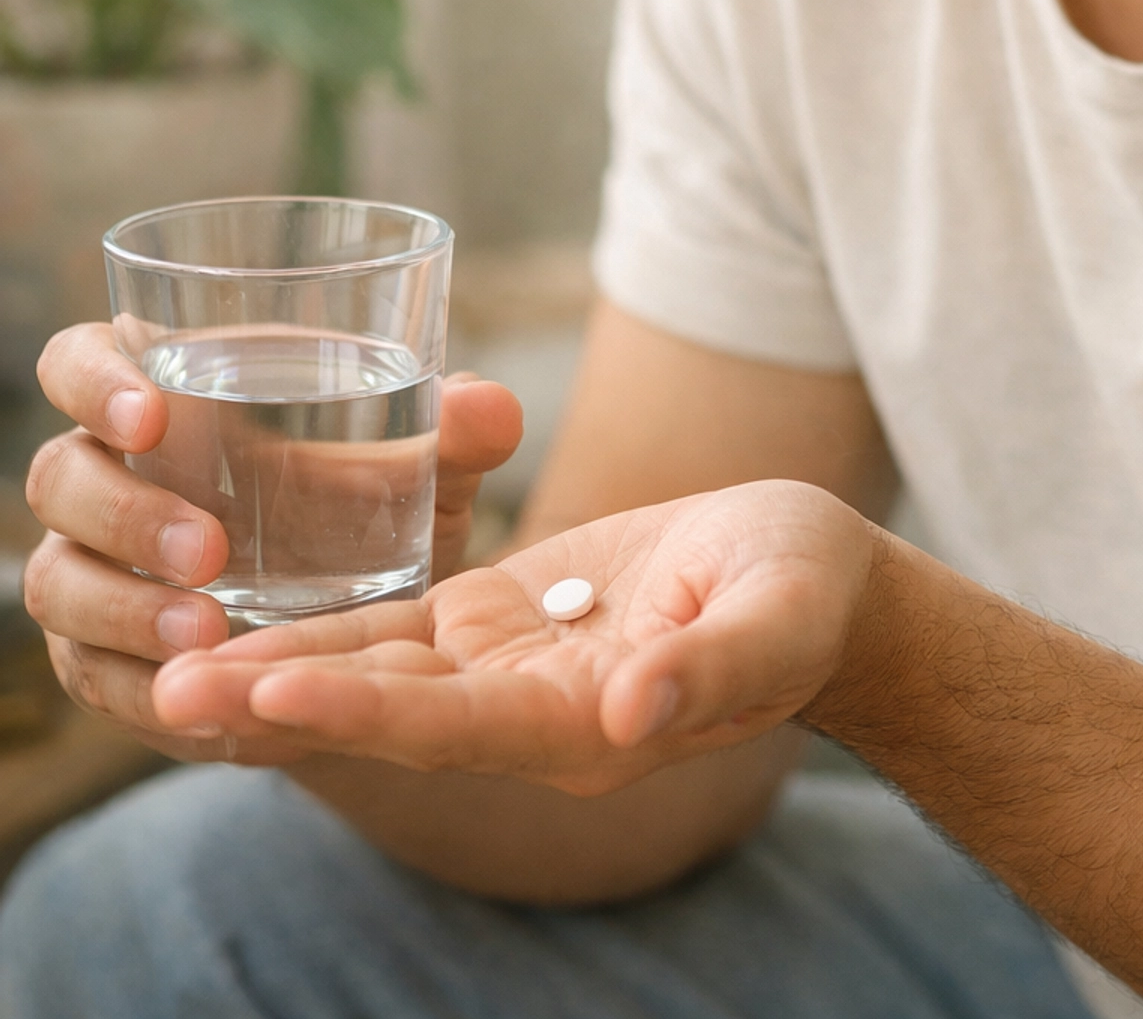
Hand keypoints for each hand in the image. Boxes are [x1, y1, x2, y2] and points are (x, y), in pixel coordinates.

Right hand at [24, 321, 522, 762]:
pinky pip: (90, 673)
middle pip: (63, 475)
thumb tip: (485, 408)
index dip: (97, 380)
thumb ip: (458, 433)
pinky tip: (201, 696)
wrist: (370, 626)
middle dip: (125, 513)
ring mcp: (94, 568)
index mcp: (168, 393)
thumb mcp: (429, 470)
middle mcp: (112, 474)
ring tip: (208, 631)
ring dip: (124, 607)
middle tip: (211, 551)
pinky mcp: (102, 656)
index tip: (154, 415)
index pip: (82, 361)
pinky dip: (138, 687)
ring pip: (60, 580)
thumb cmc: (378, 504)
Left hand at [154, 480, 874, 793]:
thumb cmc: (807, 594)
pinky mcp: (502, 621)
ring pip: (377, 672)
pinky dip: (325, 630)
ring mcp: (509, 672)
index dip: (363, 711)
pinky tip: (250, 619)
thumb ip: (709, 671)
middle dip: (279, 705)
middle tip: (167, 691)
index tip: (270, 695)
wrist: (810, 582)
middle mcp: (529, 714)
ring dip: (279, 670)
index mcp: (587, 724)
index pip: (454, 724)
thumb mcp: (777, 618)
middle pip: (387, 713)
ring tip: (172, 660)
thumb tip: (632, 711)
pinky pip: (400, 631)